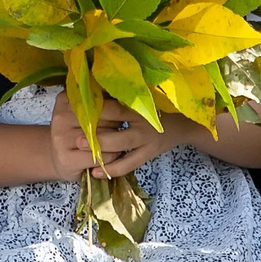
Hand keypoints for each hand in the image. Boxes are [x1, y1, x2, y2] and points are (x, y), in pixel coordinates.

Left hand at [45, 94, 180, 179]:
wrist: (184, 124)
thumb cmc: (157, 108)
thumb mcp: (141, 99)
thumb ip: (120, 96)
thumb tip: (91, 88)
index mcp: (139, 105)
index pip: (115, 106)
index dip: (96, 110)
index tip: (76, 112)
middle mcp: (143, 121)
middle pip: (118, 126)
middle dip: (96, 133)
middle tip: (77, 139)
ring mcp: (146, 139)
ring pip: (122, 146)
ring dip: (102, 152)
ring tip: (83, 155)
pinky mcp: (148, 154)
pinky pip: (129, 164)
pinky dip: (113, 170)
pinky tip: (96, 173)